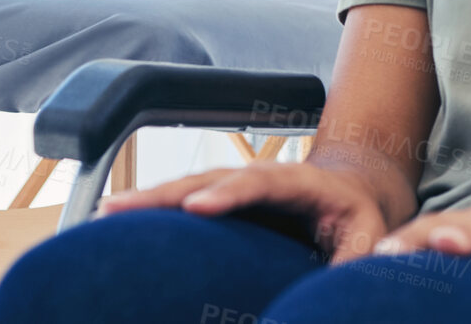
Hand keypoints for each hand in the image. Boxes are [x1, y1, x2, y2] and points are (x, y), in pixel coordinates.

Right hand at [99, 161, 389, 260]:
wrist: (353, 186)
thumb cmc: (360, 215)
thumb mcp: (368, 234)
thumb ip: (353, 259)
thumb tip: (332, 293)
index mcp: (297, 181)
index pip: (259, 182)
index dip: (228, 193)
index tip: (197, 207)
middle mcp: (258, 178)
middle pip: (207, 179)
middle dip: (164, 193)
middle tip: (120, 207)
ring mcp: (236, 187)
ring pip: (186, 188)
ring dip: (146, 200)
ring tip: (102, 213)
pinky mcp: (222, 203)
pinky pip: (182, 204)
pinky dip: (150, 211)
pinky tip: (114, 223)